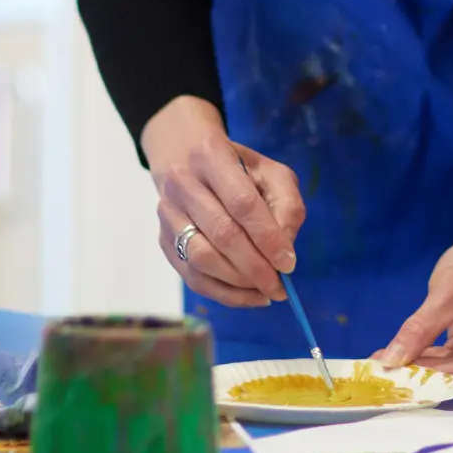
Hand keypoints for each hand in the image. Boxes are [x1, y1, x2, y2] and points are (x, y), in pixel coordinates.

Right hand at [142, 95, 305, 306]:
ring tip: (265, 291)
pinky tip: (248, 296)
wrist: (188, 160)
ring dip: (238, 282)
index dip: (267, 237)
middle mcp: (182, 183)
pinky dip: (223, 292)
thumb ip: (287, 206)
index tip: (288, 263)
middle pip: (221, 234)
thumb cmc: (240, 170)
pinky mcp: (164, 240)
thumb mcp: (273, 174)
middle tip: (279, 286)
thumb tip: (284, 250)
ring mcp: (167, 213)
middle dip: (255, 266)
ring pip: (202, 258)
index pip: (242, 202)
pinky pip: (191, 276)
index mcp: (211, 156)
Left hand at [375, 200, 452, 383]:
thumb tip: (389, 362)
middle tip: (383, 376)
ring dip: (422, 370)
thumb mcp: (448, 294)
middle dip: (425, 376)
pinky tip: (397, 359)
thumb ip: (420, 330)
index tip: (395, 380)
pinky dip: (429, 361)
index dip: (433, 377)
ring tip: (382, 366)